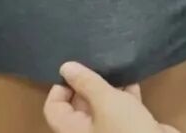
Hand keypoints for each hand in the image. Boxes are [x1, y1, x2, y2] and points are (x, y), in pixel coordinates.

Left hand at [43, 62, 178, 132]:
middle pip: (77, 104)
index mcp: (73, 129)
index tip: (75, 69)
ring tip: (113, 65)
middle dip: (86, 82)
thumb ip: (86, 82)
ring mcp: (108, 130)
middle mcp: (87, 131)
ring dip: (107, 86)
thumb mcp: (105, 101)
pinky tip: (132, 77)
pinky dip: (125, 93)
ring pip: (101, 105)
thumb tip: (65, 67)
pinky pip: (121, 108)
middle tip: (96, 60)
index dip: (61, 87)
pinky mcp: (128, 128)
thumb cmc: (126, 129)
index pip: (54, 107)